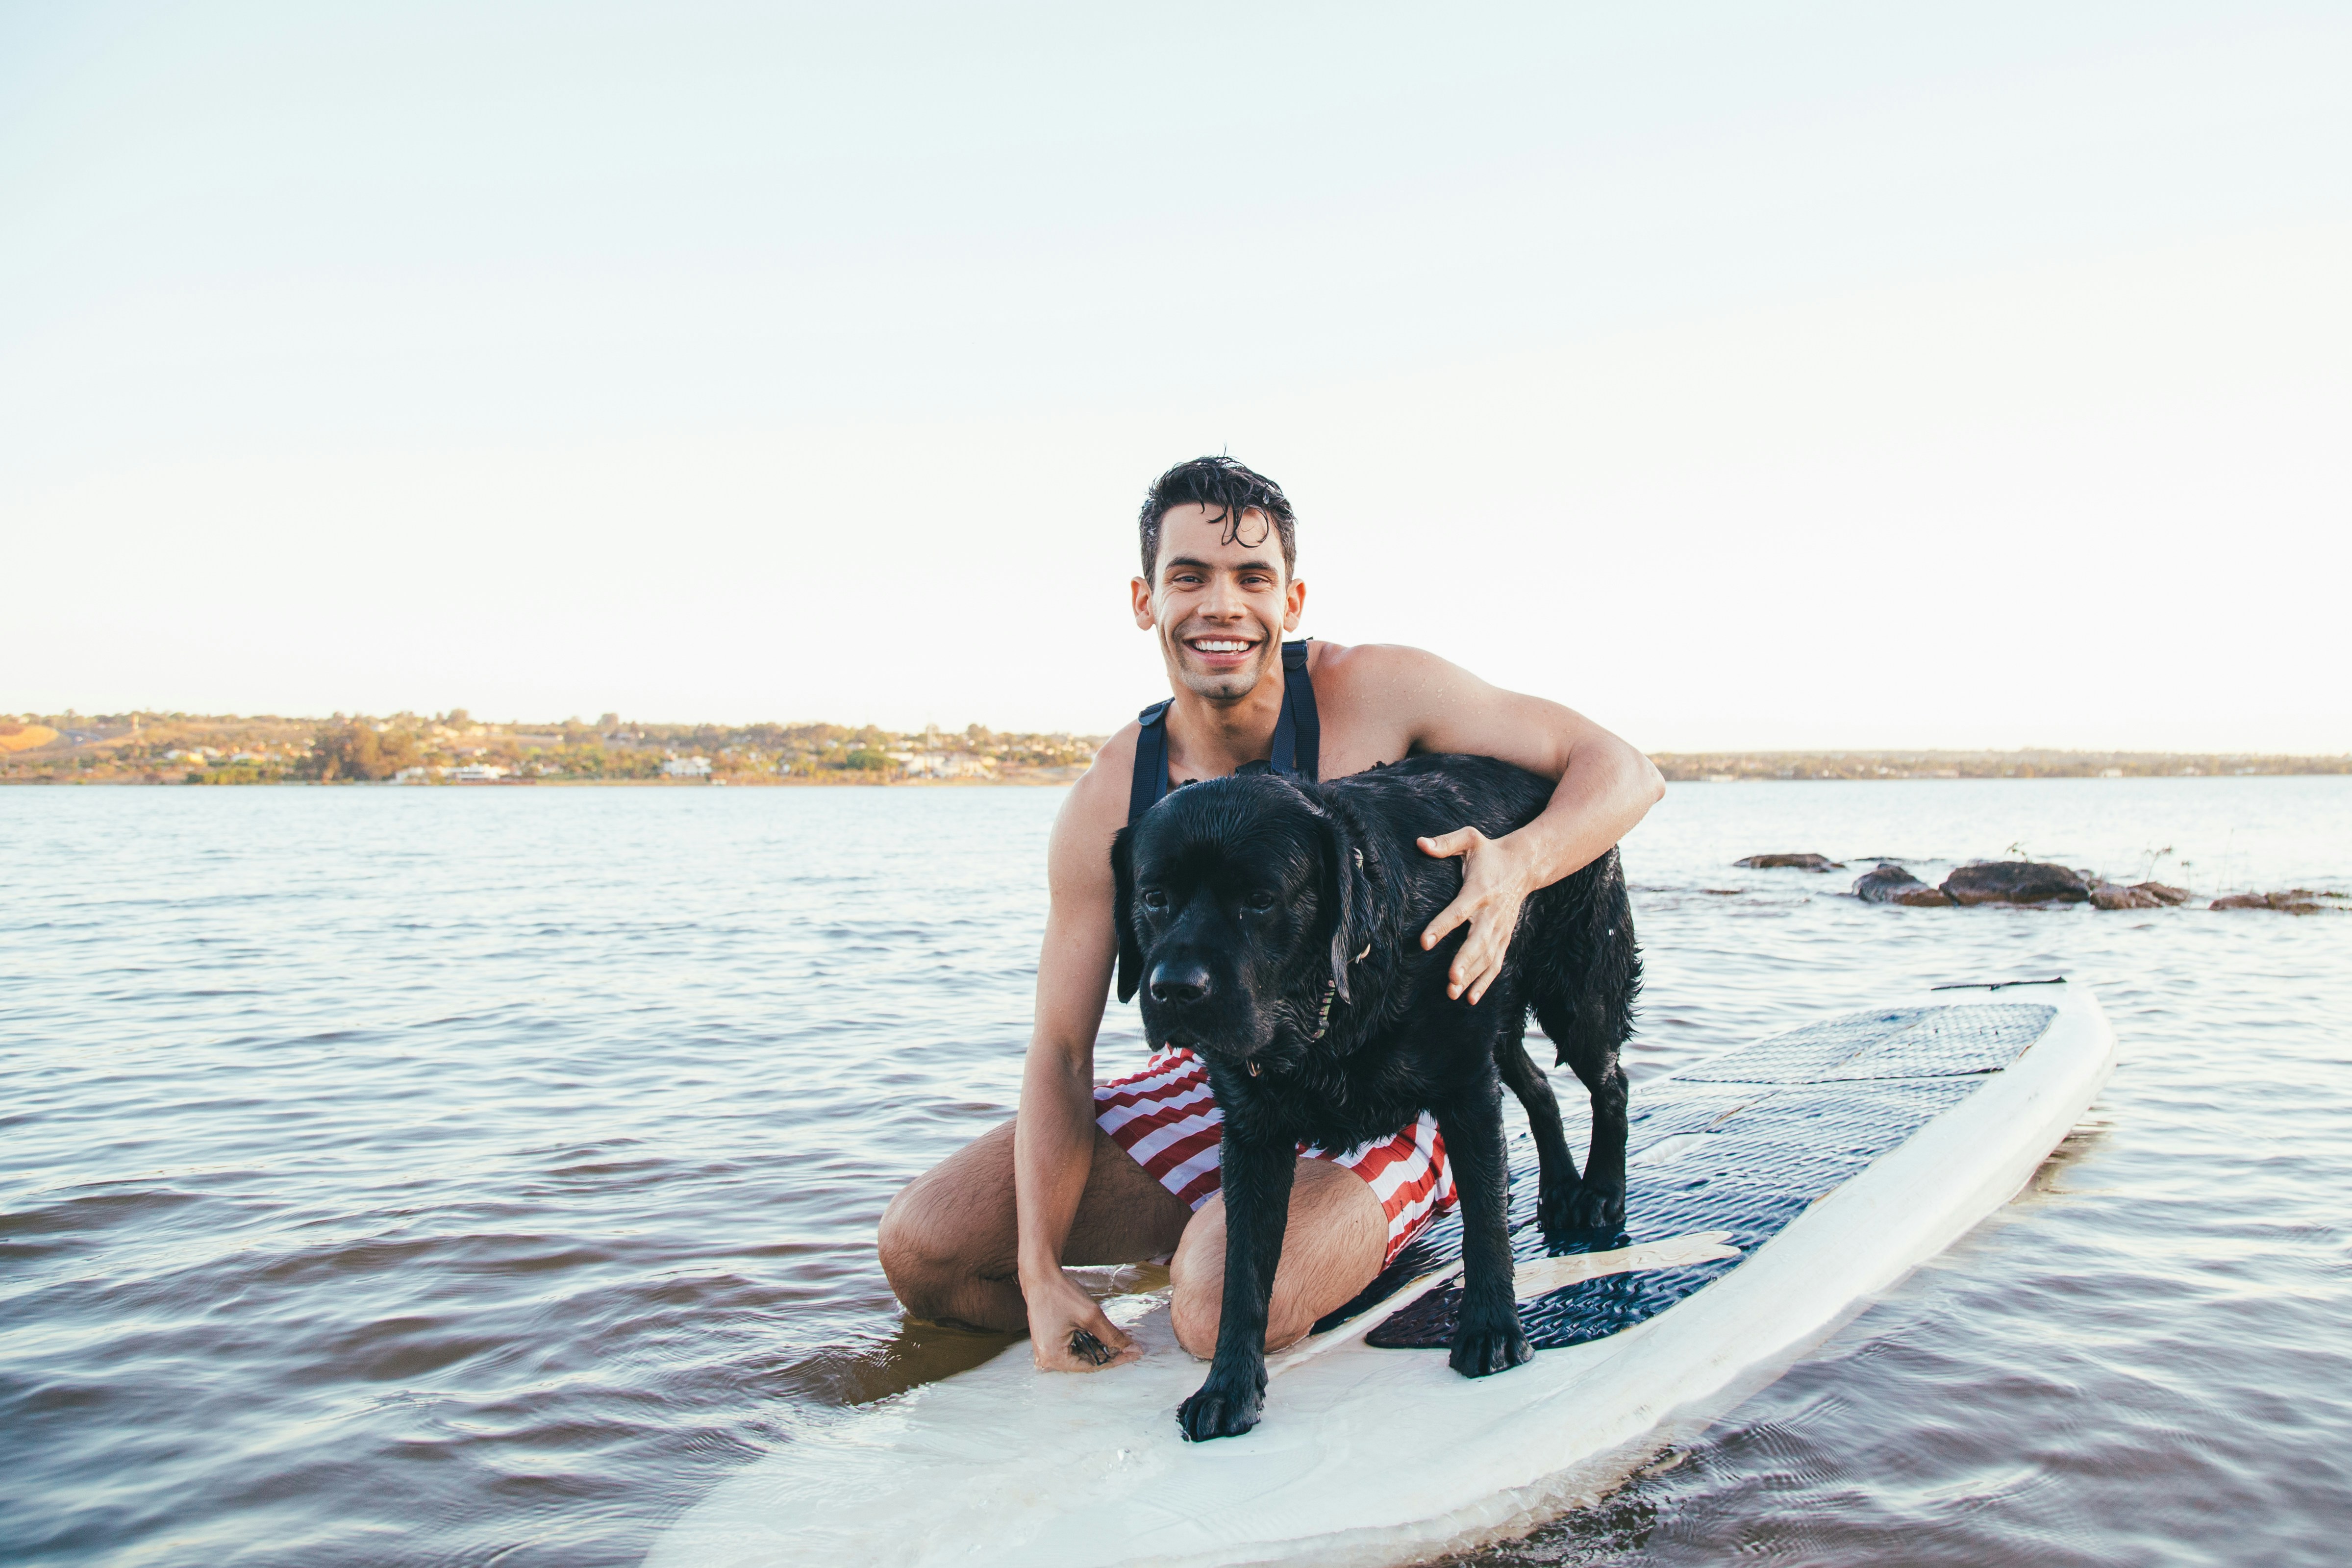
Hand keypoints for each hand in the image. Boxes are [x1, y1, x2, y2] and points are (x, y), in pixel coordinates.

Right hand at [1024, 1268, 1139, 1372]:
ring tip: (1117, 1337)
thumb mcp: (1091, 1315)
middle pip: (1086, 1362)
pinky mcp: (1048, 1341)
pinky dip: (1087, 1341)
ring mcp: (1045, 1350)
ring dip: (1099, 1346)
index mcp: (1054, 1357)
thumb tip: (1133, 1349)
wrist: (1040, 1276)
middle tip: (1128, 1344)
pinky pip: (1072, 1347)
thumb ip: (1112, 1335)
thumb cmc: (1060, 1293)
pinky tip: (1100, 1333)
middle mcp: (1047, 1358)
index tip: (1133, 1352)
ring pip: (1080, 1355)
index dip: (1115, 1359)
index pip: (1092, 1366)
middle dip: (1108, 1352)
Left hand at [1417, 826, 1534, 1004]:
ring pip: (1487, 957)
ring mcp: (1501, 928)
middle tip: (1451, 979)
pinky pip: (1496, 963)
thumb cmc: (1490, 853)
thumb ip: (1445, 843)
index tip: (1424, 942)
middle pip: (1478, 941)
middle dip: (1465, 961)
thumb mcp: (1470, 839)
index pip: (1459, 911)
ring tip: (1454, 993)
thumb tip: (1420, 843)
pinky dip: (1485, 981)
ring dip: (1472, 977)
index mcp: (1480, 890)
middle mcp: (1492, 913)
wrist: (1525, 865)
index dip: (1442, 926)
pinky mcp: (1505, 937)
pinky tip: (1471, 998)